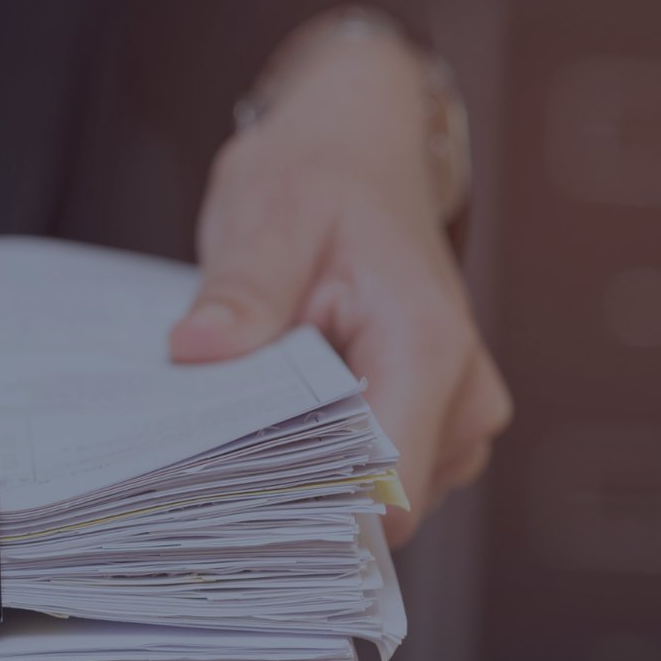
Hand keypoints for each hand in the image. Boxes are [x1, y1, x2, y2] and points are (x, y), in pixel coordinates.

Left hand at [169, 25, 510, 545]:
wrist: (359, 151)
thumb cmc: (321, 178)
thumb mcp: (268, 218)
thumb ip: (242, 293)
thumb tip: (199, 349)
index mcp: (428, 348)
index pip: (390, 491)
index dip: (316, 509)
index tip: (239, 495)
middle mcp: (462, 395)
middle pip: (382, 508)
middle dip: (303, 489)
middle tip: (228, 442)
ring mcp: (455, 415)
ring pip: (378, 501)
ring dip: (312, 473)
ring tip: (257, 413)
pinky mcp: (432, 421)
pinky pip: (379, 475)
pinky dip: (324, 458)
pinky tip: (280, 416)